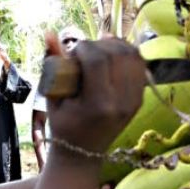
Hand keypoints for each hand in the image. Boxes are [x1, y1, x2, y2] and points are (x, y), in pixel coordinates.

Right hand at [45, 34, 145, 160]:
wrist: (83, 154)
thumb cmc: (62, 126)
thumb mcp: (52, 98)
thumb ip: (53, 65)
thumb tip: (50, 34)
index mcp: (98, 105)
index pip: (98, 60)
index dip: (83, 48)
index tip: (72, 53)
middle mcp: (121, 102)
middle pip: (118, 54)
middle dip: (98, 44)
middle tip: (84, 52)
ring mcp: (134, 101)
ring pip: (133, 56)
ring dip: (114, 46)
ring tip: (98, 51)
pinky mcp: (139, 98)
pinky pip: (139, 65)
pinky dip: (126, 54)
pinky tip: (110, 56)